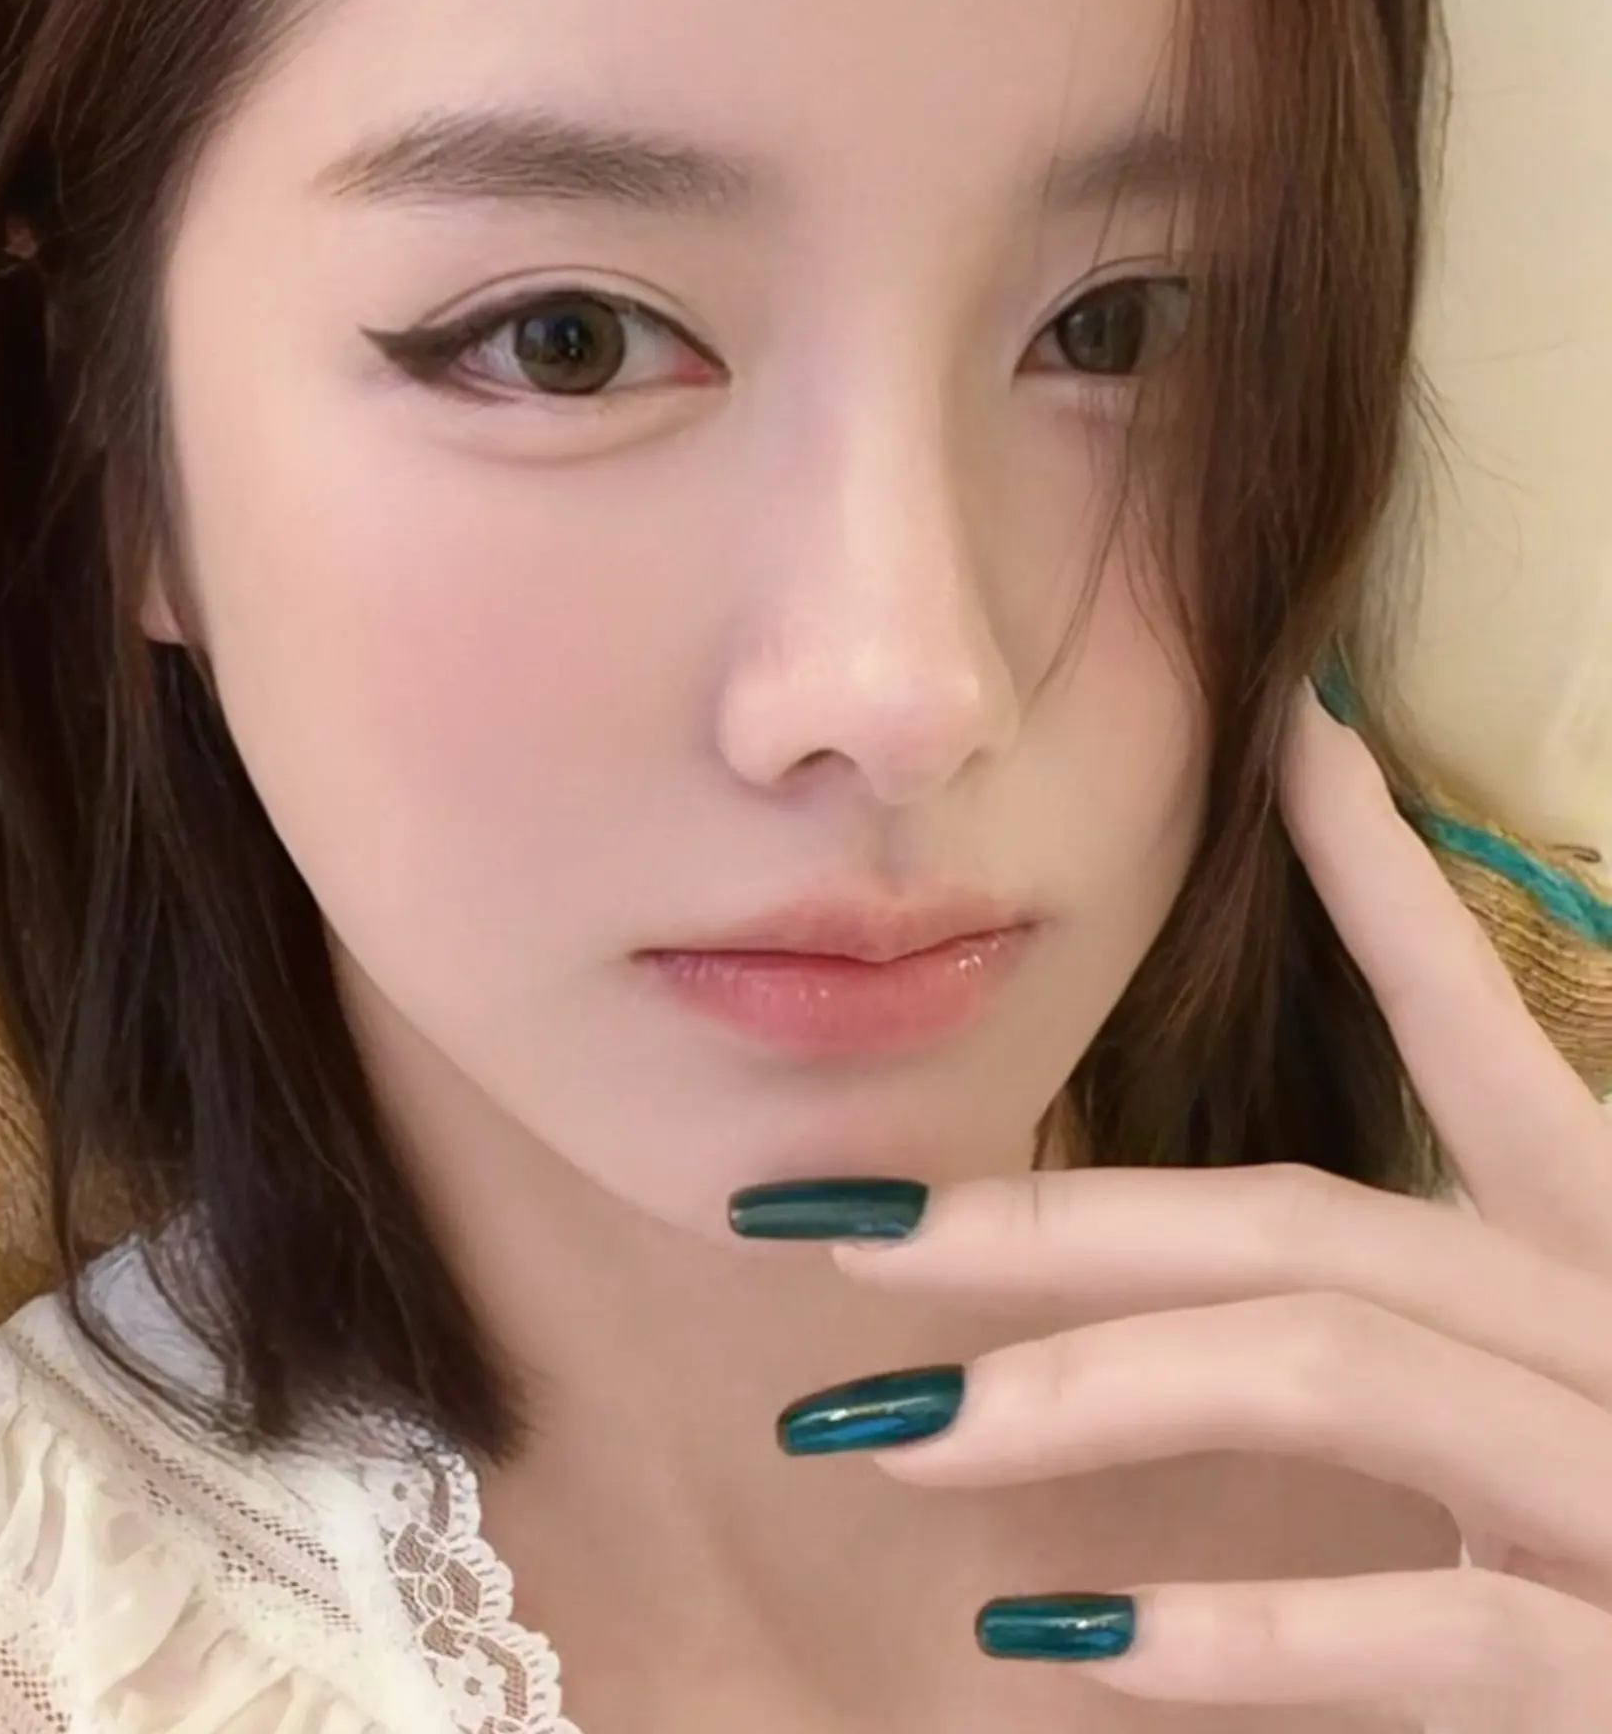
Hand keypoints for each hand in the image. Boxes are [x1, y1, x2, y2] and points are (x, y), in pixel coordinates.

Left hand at [818, 680, 1611, 1724]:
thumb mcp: (1592, 1359)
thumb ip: (1469, 1302)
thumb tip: (1272, 1271)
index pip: (1482, 1030)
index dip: (1381, 876)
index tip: (1292, 728)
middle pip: (1302, 1219)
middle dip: (1049, 1216)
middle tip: (832, 1230)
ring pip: (1325, 1370)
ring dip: (1083, 1393)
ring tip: (889, 1436)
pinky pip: (1421, 1631)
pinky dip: (1232, 1639)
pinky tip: (1068, 1635)